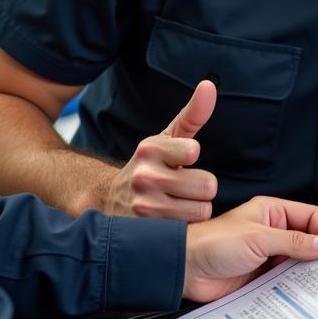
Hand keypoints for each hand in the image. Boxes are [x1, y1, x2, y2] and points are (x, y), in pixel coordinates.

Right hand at [106, 80, 218, 220]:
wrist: (108, 200)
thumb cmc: (150, 165)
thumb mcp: (168, 138)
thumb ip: (193, 113)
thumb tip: (209, 85)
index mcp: (151, 149)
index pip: (193, 150)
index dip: (193, 158)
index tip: (183, 160)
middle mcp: (145, 176)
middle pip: (206, 186)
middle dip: (202, 189)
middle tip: (186, 187)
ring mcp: (144, 207)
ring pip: (201, 211)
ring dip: (196, 210)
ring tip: (179, 203)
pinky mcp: (147, 232)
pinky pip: (190, 231)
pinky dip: (187, 228)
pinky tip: (172, 220)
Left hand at [183, 196, 317, 302]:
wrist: (186, 269)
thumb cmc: (215, 244)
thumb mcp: (259, 239)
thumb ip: (294, 242)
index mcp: (272, 212)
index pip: (310, 216)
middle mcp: (272, 231)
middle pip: (306, 240)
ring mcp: (267, 254)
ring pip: (297, 262)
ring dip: (306, 272)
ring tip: (316, 284)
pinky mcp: (261, 275)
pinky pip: (284, 279)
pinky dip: (293, 286)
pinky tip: (298, 293)